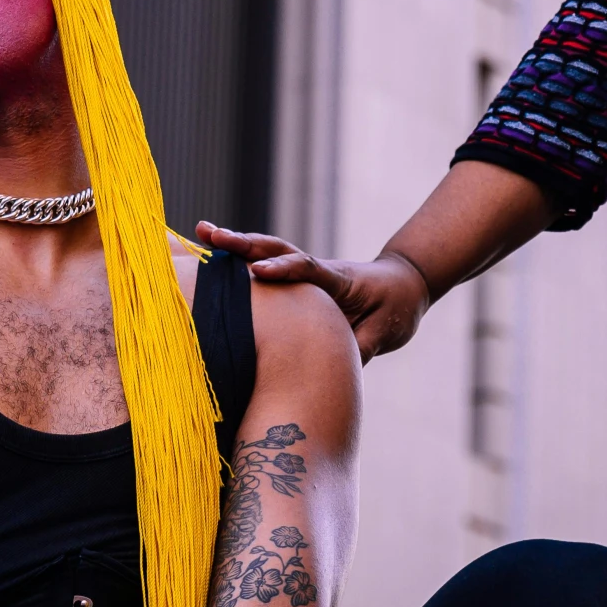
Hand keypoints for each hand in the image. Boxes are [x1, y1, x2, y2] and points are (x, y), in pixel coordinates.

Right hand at [196, 224, 431, 361]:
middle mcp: (318, 270)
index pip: (308, 269)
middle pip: (278, 249)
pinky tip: (212, 255)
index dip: (283, 269)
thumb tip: (327, 374)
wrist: (404, 286)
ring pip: (268, 252)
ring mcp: (305, 271)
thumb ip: (355, 349)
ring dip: (236, 244)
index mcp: (340, 281)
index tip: (258, 272)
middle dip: (243, 244)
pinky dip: (241, 259)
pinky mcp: (297, 279)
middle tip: (209, 235)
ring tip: (201, 232)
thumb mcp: (383, 334)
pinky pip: (267, 264)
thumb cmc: (395, 310)